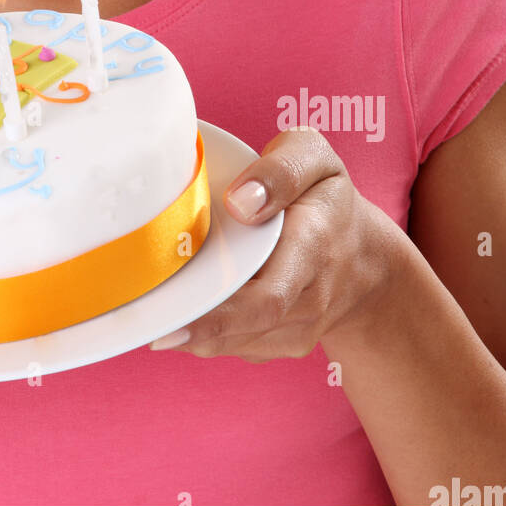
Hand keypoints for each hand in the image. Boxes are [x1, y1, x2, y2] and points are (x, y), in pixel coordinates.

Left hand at [150, 126, 401, 360]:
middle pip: (245, 328)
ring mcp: (296, 329)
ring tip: (145, 314)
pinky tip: (172, 309)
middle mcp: (309, 298)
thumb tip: (240, 203)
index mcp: (314, 246)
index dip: (220, 316)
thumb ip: (281, 170)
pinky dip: (197, 334)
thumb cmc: (324, 196)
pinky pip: (232, 346)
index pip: (270, 295)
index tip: (172, 323)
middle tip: (141, 327)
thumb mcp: (314, 159)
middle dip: (190, 330)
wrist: (364, 257)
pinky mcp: (277, 343)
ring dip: (188, 332)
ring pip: (232, 343)